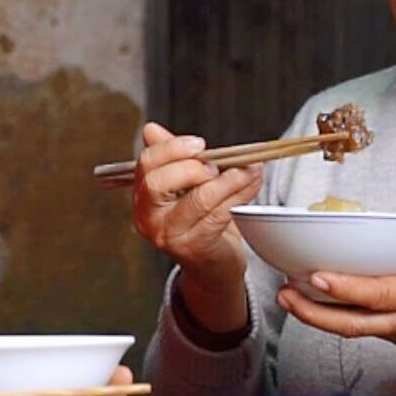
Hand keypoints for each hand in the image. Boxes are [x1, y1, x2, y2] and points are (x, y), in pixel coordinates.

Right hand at [134, 122, 261, 332]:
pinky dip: (240, 194)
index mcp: (143, 197)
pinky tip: (252, 183)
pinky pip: (219, 214)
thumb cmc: (198, 222)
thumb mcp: (182, 187)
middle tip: (215, 165)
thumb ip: (171, 157)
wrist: (212, 266)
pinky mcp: (195, 248)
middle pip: (158, 183)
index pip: (146, 165)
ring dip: (229, 179)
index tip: (199, 143)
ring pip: (198, 199)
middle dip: (191, 167)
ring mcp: (170, 236)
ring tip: (249, 168)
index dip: (172, 149)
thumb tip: (151, 130)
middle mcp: (149, 218)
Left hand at [277, 191, 395, 395]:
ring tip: (291, 296)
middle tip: (283, 293)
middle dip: (312, 312)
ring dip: (320, 316)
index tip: (315, 276)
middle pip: (352, 323)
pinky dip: (342, 318)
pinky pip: (368, 330)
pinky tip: (325, 302)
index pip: (378, 295)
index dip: (344, 288)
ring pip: (355, 330)